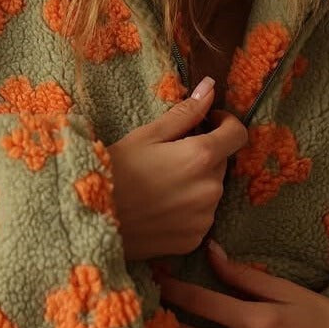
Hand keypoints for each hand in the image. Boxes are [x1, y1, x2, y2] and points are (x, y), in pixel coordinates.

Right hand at [107, 79, 248, 260]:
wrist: (90, 221)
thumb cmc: (113, 172)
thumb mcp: (145, 135)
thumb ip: (185, 113)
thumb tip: (210, 87)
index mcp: (201, 157)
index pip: (238, 134)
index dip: (226, 123)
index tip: (208, 123)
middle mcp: (211, 189)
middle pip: (220, 163)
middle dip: (203, 156)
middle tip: (168, 157)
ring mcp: (204, 218)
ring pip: (210, 191)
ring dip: (195, 183)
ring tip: (160, 185)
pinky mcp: (193, 240)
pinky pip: (200, 217)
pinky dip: (187, 210)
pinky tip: (160, 208)